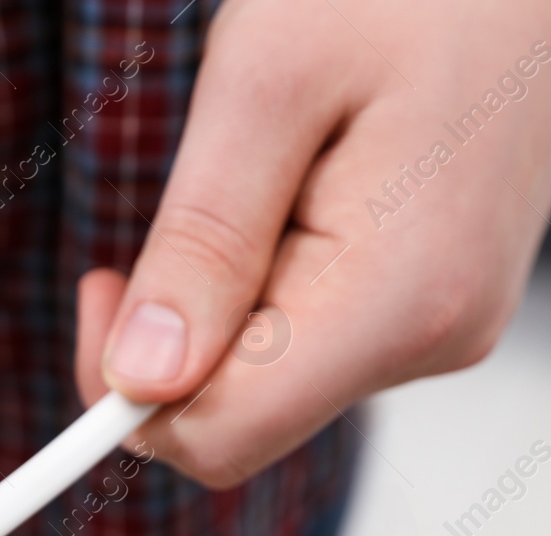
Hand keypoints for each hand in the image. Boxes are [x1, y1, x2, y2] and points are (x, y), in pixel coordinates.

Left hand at [73, 0, 550, 488]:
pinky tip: (310, 177)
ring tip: (277, 160)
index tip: (102, 287)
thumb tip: (142, 377)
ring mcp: (448, 326)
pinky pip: (320, 329)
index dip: (131, 393)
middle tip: (185, 192)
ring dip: (233, 288)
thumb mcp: (268, 84)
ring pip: (276, 372)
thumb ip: (202, 242)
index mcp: (400, 302)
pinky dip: (279, 272)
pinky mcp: (442, 301)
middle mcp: (436, 339)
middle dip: (182, 328)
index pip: (222, 437)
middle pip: (245, 413)